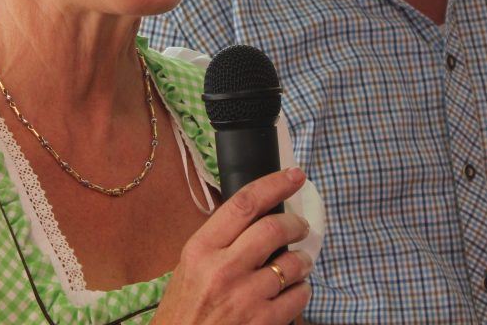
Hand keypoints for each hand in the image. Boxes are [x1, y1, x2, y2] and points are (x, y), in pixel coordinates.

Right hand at [154, 167, 312, 324]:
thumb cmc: (184, 312)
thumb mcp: (189, 268)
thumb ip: (219, 243)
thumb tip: (256, 220)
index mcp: (201, 249)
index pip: (244, 203)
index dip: (274, 184)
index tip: (295, 175)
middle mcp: (223, 268)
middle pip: (273, 228)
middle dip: (295, 224)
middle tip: (300, 226)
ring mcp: (244, 297)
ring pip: (292, 263)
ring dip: (302, 260)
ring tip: (300, 264)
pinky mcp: (262, 322)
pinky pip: (297, 297)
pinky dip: (302, 290)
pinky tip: (295, 291)